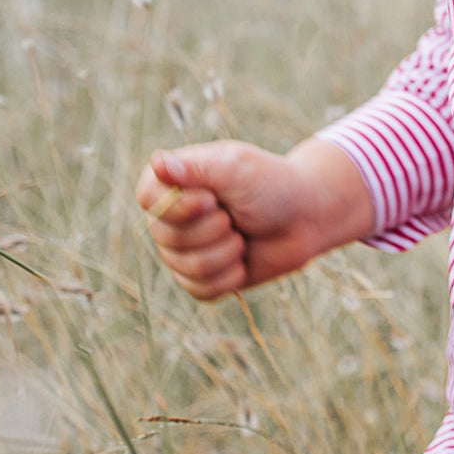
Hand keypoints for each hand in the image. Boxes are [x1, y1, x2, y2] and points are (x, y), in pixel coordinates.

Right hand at [135, 137, 374, 300]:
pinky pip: (200, 290)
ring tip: (242, 235)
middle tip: (236, 215)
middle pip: (167, 237)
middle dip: (214, 229)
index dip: (178, 207)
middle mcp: (170, 217)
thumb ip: (196, 168)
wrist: (305, 216)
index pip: (148, 199)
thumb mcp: (236, 168)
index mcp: (172, 181)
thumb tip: (158, 162)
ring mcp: (183, 249)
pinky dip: (229, 276)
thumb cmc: (271, 183)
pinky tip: (243, 260)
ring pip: (186, 267)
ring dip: (226, 253)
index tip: (212, 199)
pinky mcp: (201, 278)